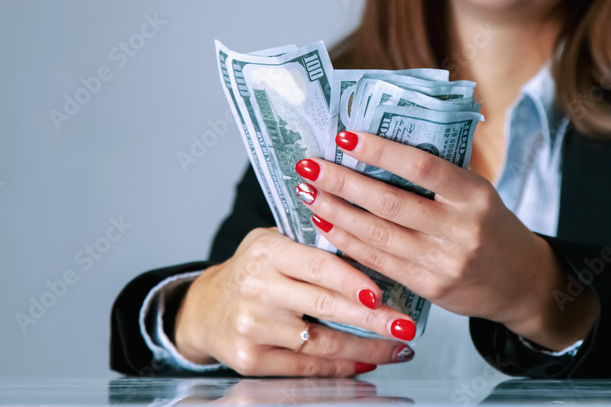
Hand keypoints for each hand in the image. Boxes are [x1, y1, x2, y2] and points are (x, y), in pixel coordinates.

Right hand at [174, 227, 416, 376]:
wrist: (205, 309)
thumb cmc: (252, 270)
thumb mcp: (273, 242)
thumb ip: (313, 244)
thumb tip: (372, 250)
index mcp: (266, 252)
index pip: (318, 265)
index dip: (352, 280)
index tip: (382, 292)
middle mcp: (257, 289)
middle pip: (326, 307)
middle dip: (373, 319)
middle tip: (405, 324)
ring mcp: (253, 328)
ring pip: (322, 343)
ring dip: (366, 348)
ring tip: (397, 346)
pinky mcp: (251, 360)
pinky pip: (307, 367)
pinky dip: (341, 366)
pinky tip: (366, 361)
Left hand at [296, 131, 599, 350]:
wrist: (521, 281)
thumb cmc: (489, 225)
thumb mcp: (476, 192)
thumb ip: (437, 176)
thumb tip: (375, 148)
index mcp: (474, 194)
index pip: (422, 167)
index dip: (381, 152)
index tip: (345, 136)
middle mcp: (460, 228)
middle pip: (390, 203)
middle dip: (343, 182)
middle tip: (310, 165)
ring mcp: (444, 262)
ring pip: (378, 234)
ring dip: (337, 212)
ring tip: (308, 192)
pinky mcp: (430, 288)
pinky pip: (380, 262)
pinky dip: (348, 242)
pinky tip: (327, 225)